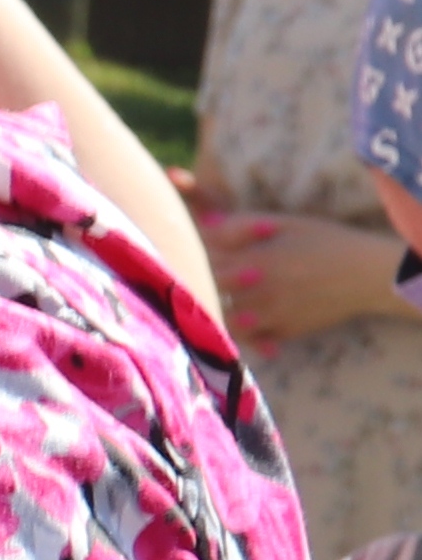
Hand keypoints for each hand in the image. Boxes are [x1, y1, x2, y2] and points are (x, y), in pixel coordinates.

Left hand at [201, 207, 403, 347]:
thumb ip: (242, 224)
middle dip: (200, 284)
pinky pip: (254, 338)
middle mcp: (257, 292)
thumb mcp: (286, 224)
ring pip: (226, 319)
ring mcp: (270, 315)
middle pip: (210, 292)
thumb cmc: (327, 242)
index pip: (205, 263)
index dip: (194, 257)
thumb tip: (205, 221)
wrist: (368, 274)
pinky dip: (245, 334)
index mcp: (254, 260)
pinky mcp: (284, 331)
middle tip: (192, 280)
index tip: (190, 253)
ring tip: (213, 303)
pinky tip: (242, 324)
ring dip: (218, 310)